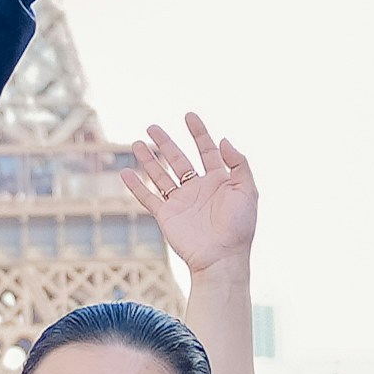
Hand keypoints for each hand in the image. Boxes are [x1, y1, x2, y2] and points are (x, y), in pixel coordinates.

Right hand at [118, 115, 257, 275]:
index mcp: (219, 181)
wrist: (222, 257)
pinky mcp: (167, 216)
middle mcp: (198, 189)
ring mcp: (181, 202)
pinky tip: (125, 173)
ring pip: (161, 175)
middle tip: (152, 127)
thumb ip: (238, 163)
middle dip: (166, 143)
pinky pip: (148, 197)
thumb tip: (224, 140)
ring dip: (149, 160)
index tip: (189, 116)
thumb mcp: (247, 190)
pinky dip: (136, 186)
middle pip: (178, 160)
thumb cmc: (239, 227)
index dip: (199, 133)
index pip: (207, 150)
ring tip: (137, 143)